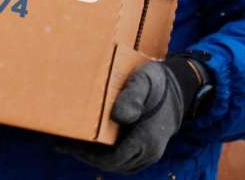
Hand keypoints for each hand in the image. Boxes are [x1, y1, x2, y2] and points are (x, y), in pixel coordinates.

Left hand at [66, 56, 210, 174]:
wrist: (181, 86)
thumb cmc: (159, 81)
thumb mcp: (144, 80)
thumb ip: (132, 96)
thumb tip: (118, 117)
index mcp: (147, 138)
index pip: (114, 159)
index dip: (89, 156)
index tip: (69, 145)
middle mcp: (150, 151)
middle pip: (112, 164)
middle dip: (87, 156)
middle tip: (63, 143)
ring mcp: (149, 152)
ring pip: (118, 164)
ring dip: (95, 157)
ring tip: (71, 144)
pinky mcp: (146, 148)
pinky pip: (123, 157)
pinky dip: (105, 154)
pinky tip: (90, 142)